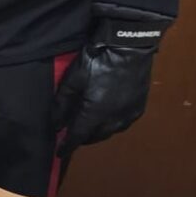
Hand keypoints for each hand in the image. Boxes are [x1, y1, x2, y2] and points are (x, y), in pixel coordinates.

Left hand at [53, 4, 173, 152]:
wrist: (129, 44)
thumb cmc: (97, 59)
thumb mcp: (73, 79)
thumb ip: (62, 103)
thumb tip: (56, 123)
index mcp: (96, 112)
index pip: (78, 136)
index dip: (68, 146)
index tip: (60, 153)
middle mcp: (114, 119)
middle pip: (95, 136)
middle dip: (83, 138)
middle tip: (73, 135)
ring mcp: (129, 113)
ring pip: (110, 132)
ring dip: (98, 133)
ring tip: (89, 128)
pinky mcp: (139, 106)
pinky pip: (123, 124)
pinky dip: (112, 125)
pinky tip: (107, 119)